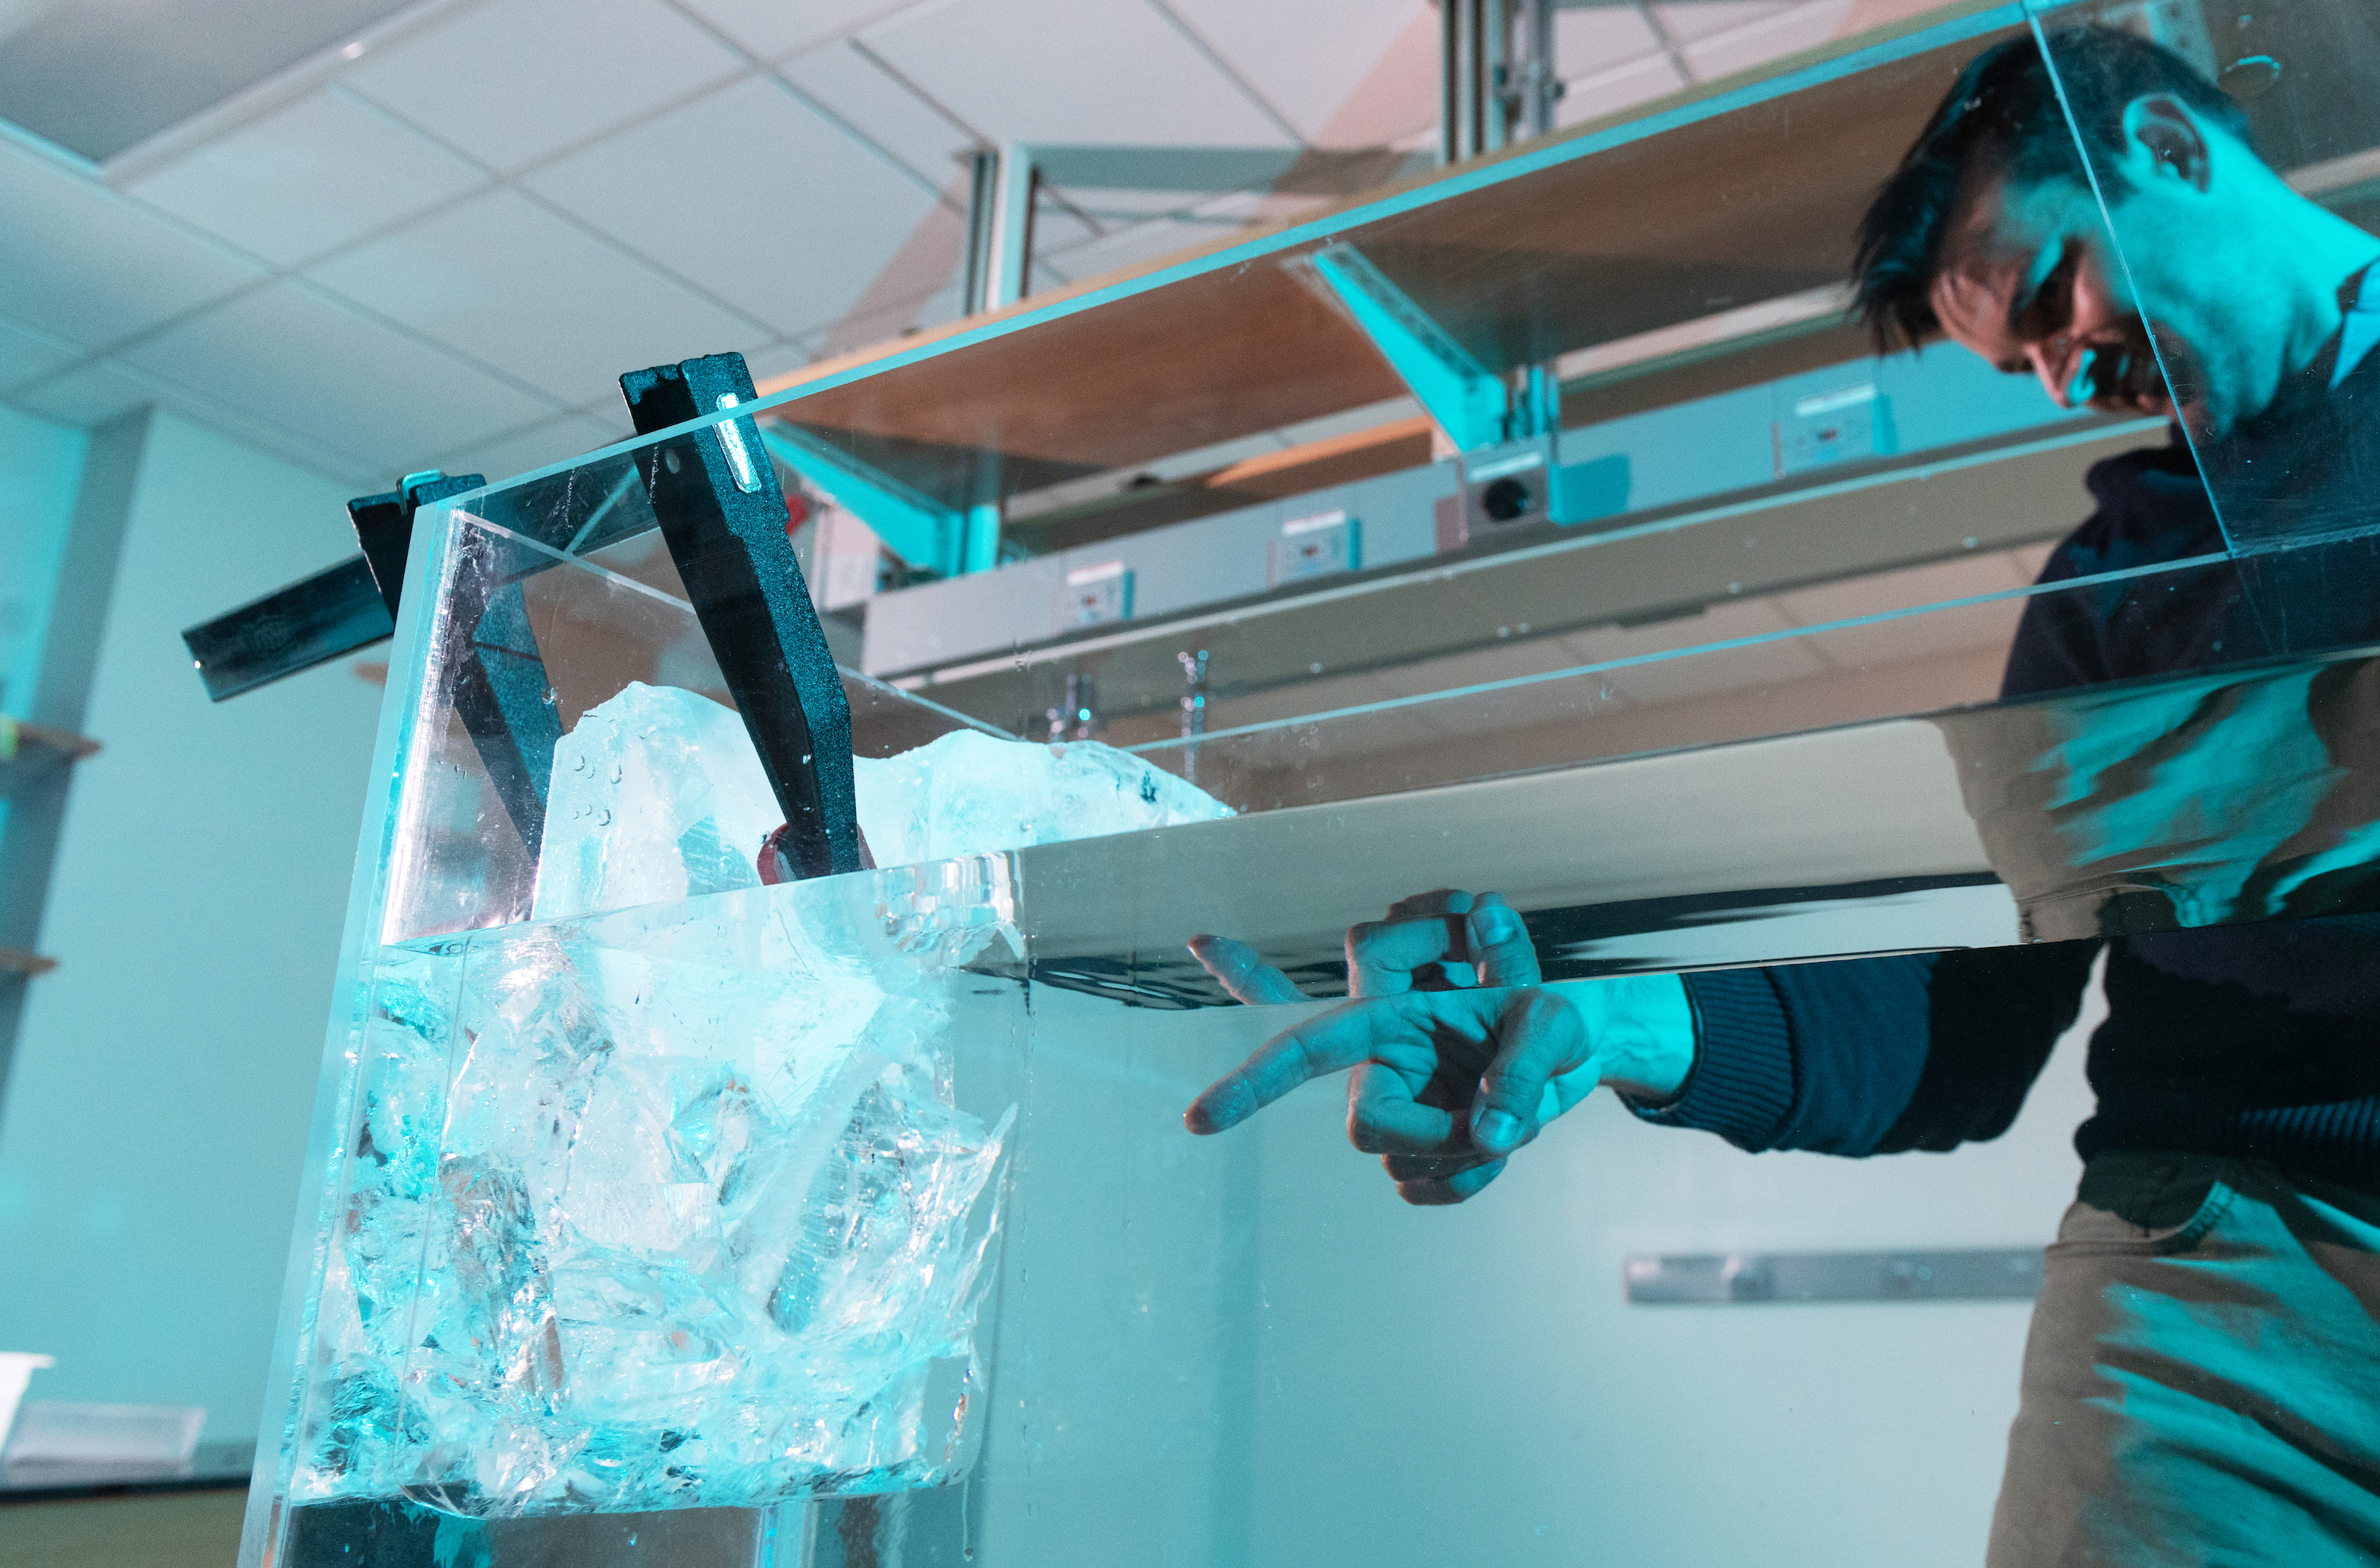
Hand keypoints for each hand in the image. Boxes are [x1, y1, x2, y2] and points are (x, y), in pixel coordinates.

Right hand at [1184, 890, 1692, 1204]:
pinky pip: (1427, 1192)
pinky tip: (1502, 1148)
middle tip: (1503, 1121)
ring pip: (1403, 1165)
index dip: (1250, 1082)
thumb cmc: (1550, 1020)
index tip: (1197, 1121)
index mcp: (1385, 1020)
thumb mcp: (1550, 1024)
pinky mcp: (1419, 1160)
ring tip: (1518, 1114)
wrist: (1573, 1057)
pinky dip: (1473, 1180)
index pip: (1302, 1047)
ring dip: (1472, 1153)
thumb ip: (1521, 1070)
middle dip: (1434, 1134)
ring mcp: (1397, 1118)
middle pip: (1365, 1128)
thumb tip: (1491, 1133)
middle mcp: (1377, 1071)